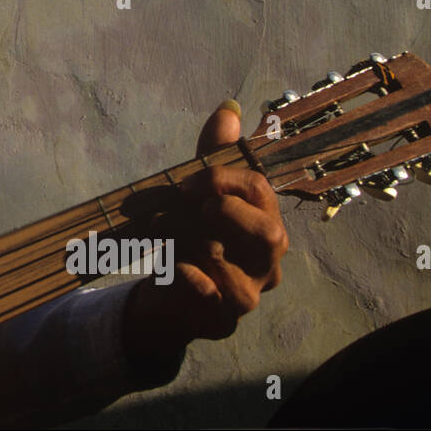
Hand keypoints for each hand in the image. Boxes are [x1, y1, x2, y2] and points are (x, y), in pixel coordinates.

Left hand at [126, 101, 289, 359]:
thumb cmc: (190, 239)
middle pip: (267, 233)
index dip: (221, 180)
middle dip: (220, 212)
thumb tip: (229, 110)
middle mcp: (268, 262)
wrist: (167, 296)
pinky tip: (172, 267)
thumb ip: (214, 157)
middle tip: (185, 207)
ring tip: (162, 237)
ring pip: (227, 261)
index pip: (260, 191)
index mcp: (267, 224)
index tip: (187, 181)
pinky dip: (186, 275)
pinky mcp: (222, 319)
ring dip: (186, 242)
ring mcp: (249, 294)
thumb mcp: (197, 195)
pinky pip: (208, 294)